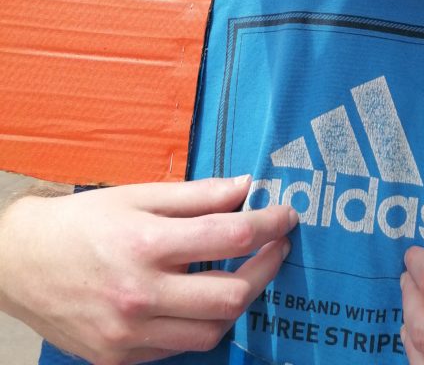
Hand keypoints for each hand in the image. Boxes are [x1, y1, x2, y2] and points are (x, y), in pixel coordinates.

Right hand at [0, 175, 296, 364]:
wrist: (18, 263)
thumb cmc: (81, 221)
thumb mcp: (138, 195)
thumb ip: (197, 194)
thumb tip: (246, 187)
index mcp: (146, 243)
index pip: (231, 236)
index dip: (269, 224)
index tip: (286, 215)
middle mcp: (140, 295)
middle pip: (230, 295)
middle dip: (266, 268)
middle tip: (278, 246)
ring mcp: (130, 334)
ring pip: (211, 331)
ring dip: (239, 301)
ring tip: (248, 272)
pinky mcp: (121, 359)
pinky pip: (180, 349)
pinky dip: (201, 324)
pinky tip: (205, 299)